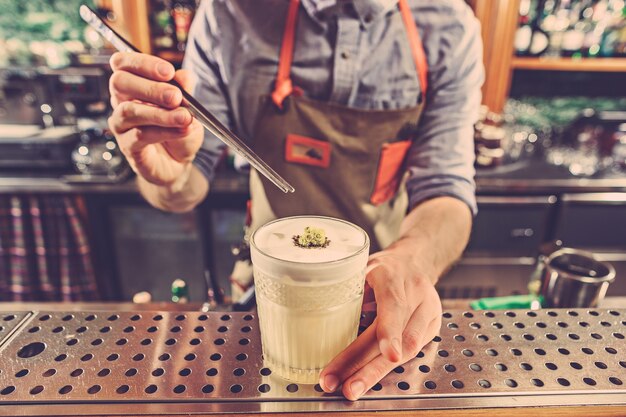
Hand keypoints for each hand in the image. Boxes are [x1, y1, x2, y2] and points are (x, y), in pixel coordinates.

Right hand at [108, 52, 203, 185]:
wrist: (179, 161)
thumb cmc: (178, 130)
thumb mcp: (189, 106)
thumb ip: (185, 89)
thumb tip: (184, 76)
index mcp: (133, 85)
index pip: (122, 63)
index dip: (142, 63)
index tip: (168, 71)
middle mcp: (122, 102)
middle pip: (119, 82)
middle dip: (150, 87)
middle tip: (176, 96)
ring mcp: (122, 125)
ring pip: (130, 111)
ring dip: (160, 113)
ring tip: (184, 117)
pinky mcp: (128, 146)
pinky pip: (140, 135)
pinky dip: (164, 132)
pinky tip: (181, 130)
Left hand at [319, 240, 441, 400]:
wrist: (414, 261)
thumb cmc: (382, 267)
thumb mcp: (361, 267)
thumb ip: (349, 289)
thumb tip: (320, 317)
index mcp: (396, 277)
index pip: (395, 305)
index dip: (391, 331)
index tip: (389, 354)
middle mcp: (418, 296)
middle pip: (398, 336)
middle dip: (369, 365)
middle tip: (345, 386)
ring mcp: (429, 314)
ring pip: (407, 351)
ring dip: (376, 373)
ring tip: (351, 388)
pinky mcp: (431, 329)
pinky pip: (410, 354)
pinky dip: (385, 368)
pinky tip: (365, 379)